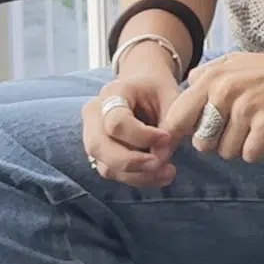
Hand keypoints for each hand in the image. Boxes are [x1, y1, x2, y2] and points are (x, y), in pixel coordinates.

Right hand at [82, 68, 181, 187]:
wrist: (144, 86)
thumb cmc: (158, 90)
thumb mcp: (171, 97)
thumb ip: (170, 124)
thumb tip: (161, 156)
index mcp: (112, 93)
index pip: (116, 122)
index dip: (143, 136)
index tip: (167, 138)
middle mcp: (94, 114)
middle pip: (99, 147)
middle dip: (133, 162)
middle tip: (163, 164)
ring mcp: (92, 136)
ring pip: (106, 166)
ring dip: (138, 175)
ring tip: (169, 171)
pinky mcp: (100, 154)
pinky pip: (114, 172)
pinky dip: (138, 177)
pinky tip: (160, 174)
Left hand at [158, 42, 263, 163]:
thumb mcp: (234, 63)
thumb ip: (204, 79)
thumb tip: (181, 101)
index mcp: (211, 76)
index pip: (176, 118)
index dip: (183, 135)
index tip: (199, 136)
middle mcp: (224, 90)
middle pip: (201, 142)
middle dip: (218, 142)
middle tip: (239, 127)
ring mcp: (245, 108)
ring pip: (226, 152)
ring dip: (242, 146)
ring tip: (258, 125)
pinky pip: (249, 155)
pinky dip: (260, 150)